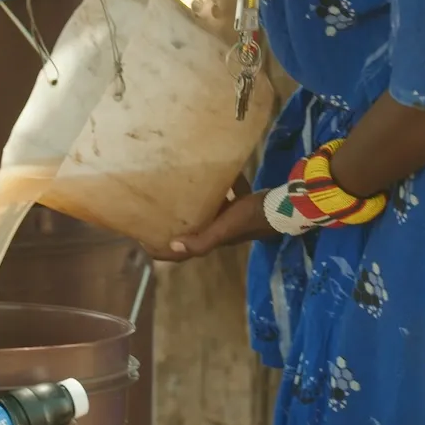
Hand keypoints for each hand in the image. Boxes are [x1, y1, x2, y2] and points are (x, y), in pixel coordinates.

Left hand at [149, 189, 271, 261]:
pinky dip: (225, 185)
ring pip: (209, 212)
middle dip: (174, 225)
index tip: (141, 240)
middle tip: (155, 211)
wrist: (283, 206)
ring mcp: (232, 218)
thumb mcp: (224, 229)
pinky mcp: (244, 205)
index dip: (161, 251)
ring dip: (196, 204)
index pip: (182, 252)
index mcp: (212, 239)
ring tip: (180, 189)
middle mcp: (219, 230)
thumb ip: (201, 241)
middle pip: (192, 231)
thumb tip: (172, 246)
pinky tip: (219, 172)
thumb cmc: (251, 217)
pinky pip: (229, 194)